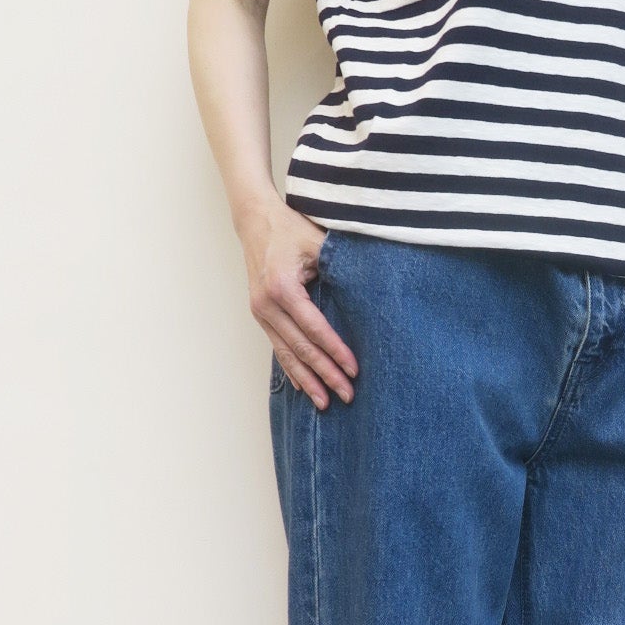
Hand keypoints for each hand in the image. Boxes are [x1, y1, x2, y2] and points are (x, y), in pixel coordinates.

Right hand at [240, 197, 357, 407]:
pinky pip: (278, 347)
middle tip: (347, 396)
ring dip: (308, 380)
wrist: (255, 220)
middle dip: (325, 374)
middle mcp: (267, 304)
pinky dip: (292, 369)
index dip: (336, 351)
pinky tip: (304, 387)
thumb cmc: (291, 228)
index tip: (355, 370)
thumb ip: (339, 265)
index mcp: (282, 288)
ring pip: (287, 354)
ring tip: (325, 403)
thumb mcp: (318, 241)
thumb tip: (369, 291)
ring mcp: (260, 312)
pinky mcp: (261, 314)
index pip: (315, 328)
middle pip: (301, 348)